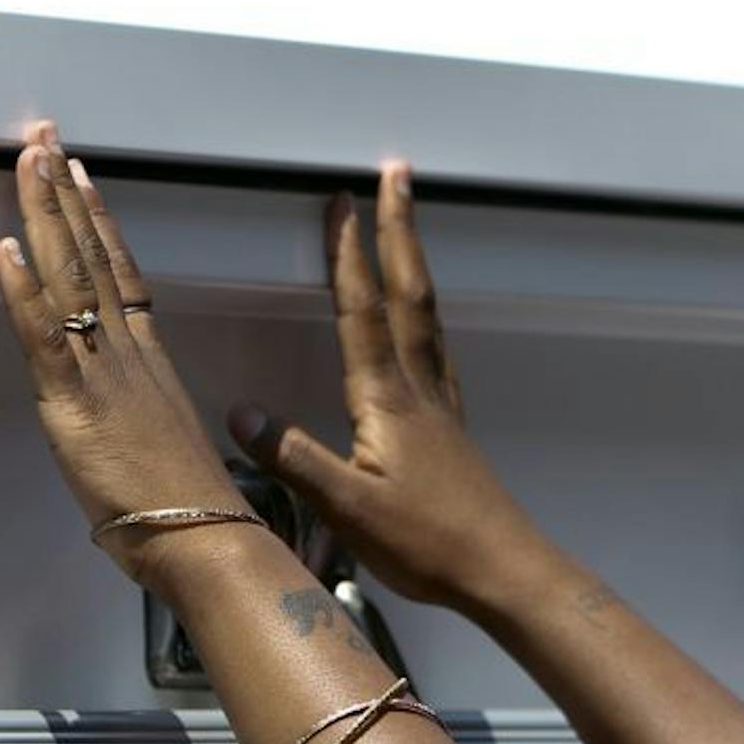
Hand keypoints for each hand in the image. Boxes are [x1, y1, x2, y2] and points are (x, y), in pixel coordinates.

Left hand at [0, 122, 250, 590]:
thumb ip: (135, 415)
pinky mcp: (75, 401)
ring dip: (45, 215)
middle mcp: (126, 350)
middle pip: (91, 255)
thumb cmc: (185, 512)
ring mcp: (101, 370)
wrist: (205, 538)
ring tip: (29, 160)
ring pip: (69, 276)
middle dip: (63, 193)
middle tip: (44, 136)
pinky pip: (45, 334)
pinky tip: (7, 245)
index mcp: (148, 358)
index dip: (97, 220)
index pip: (118, 270)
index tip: (80, 175)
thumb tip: (118, 416)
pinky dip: (22, 287)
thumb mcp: (158, 444)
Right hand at [227, 163, 556, 612]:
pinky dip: (421, 308)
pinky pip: (434, 343)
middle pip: (407, 290)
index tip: (340, 202)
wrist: (504, 570)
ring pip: (424, 311)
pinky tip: (418, 316)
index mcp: (386, 397)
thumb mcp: (347, 507)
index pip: (361, 311)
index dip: (348, 255)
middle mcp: (417, 384)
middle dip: (396, 229)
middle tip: (395, 173)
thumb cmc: (427, 542)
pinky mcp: (450, 423)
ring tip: (404, 221)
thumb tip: (239, 413)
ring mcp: (440, 401)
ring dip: (411, 259)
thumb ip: (292, 458)